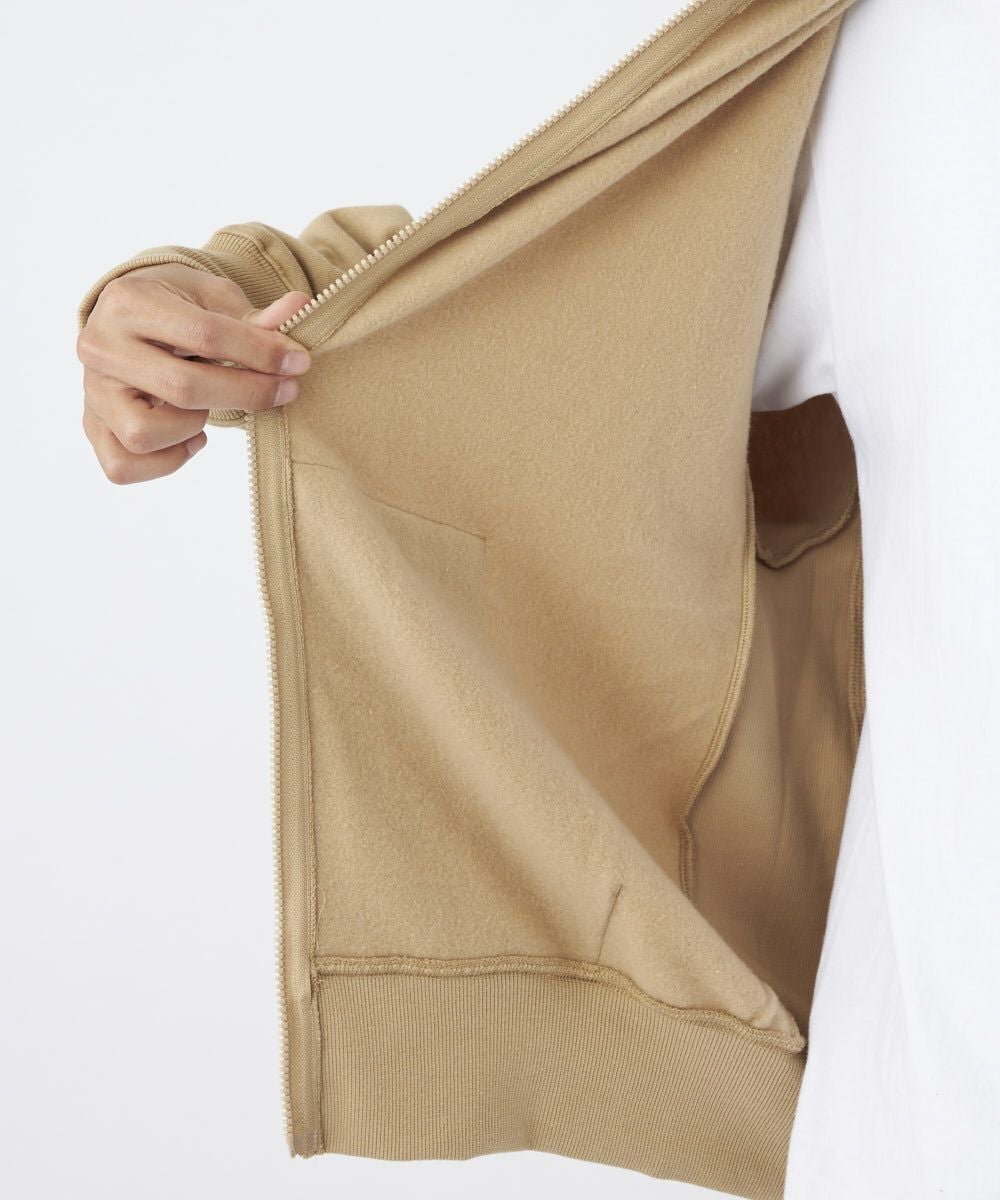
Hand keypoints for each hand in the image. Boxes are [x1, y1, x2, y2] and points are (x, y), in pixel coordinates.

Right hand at [77, 263, 313, 483]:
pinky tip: (190, 438)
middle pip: (182, 389)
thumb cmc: (178, 308)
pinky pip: (123, 466)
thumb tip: (299, 307)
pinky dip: (165, 462)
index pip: (205, 335)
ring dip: (191, 427)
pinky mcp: (92, 426)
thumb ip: (255, 315)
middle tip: (284, 391)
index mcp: (128, 301)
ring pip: (143, 434)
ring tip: (207, 407)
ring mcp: (91, 391)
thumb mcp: (214, 299)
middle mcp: (99, 346)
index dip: (261, 353)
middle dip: (247, 394)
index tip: (298, 363)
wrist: (131, 320)